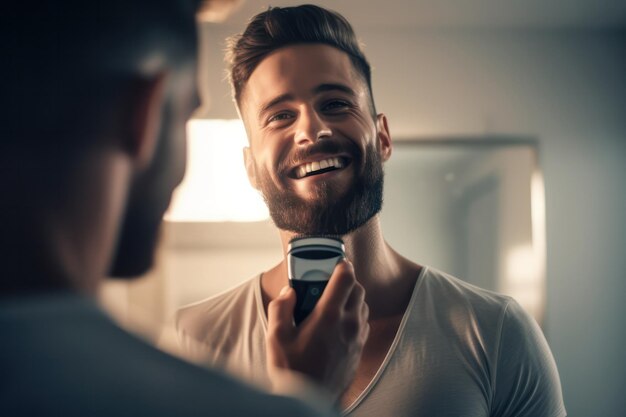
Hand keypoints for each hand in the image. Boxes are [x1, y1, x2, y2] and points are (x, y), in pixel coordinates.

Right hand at [266, 259, 368, 402]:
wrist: (311, 402)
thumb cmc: (292, 371)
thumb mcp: (276, 338)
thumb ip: (281, 308)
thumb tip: (290, 292)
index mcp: (328, 316)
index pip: (346, 278)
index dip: (342, 265)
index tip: (335, 262)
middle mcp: (348, 324)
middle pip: (358, 288)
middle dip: (345, 281)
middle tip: (328, 283)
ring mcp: (357, 337)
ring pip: (363, 305)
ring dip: (351, 298)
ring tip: (331, 303)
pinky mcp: (360, 349)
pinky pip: (363, 322)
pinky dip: (354, 315)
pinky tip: (337, 323)